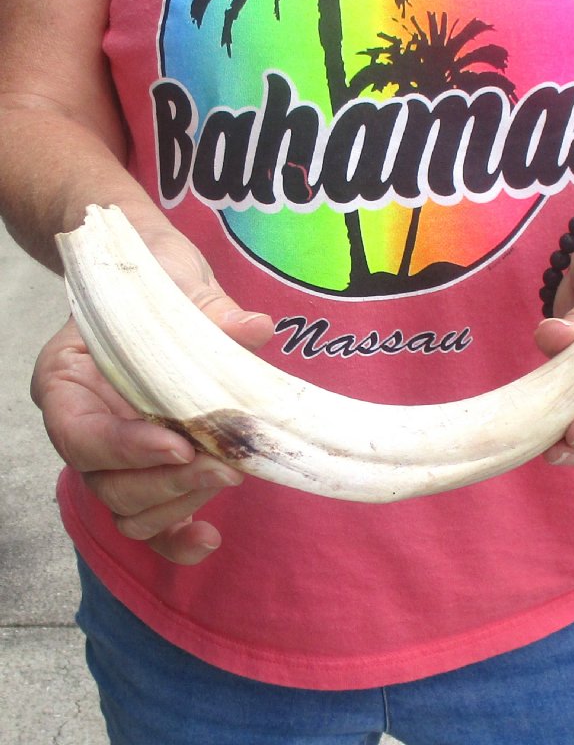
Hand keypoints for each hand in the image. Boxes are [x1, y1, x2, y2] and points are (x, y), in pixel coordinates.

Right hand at [31, 221, 273, 563]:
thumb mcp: (180, 286)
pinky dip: (176, 539)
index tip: (180, 443)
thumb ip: (210, 311)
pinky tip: (208, 539)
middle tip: (225, 466)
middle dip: (168, 481)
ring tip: (228, 475)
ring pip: (128, 509)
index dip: (126, 447)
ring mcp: (113, 455)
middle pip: (106, 483)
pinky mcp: (147, 472)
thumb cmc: (157, 285)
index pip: (79, 432)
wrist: (159, 285)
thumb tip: (256, 329)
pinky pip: (151, 523)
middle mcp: (84, 424)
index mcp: (68, 378)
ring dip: (180, 502)